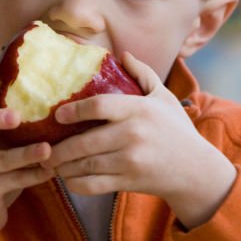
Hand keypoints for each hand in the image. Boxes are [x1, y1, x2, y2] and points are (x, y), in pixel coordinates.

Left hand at [42, 53, 236, 228]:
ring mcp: (130, 160)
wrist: (195, 170)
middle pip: (84, 141)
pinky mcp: (129, 181)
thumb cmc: (176, 129)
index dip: (73, 110)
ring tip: (51, 163)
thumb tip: (122, 55)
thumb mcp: (164, 97)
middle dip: (59, 147)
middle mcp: (132, 134)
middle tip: (44, 146)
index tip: (57, 114)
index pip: (98, 106)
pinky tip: (68, 179)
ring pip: (85, 165)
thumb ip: (143, 74)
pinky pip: (94, 185)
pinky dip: (76, 184)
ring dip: (63, 166)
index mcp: (138, 109)